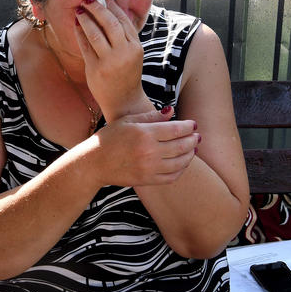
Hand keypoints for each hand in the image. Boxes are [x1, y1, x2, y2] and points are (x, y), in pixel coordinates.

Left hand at [73, 0, 147, 116]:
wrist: (124, 101)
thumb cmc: (127, 74)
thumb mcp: (132, 54)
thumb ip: (124, 36)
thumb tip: (111, 11)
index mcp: (136, 47)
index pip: (123, 21)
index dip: (113, 7)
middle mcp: (124, 53)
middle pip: (109, 24)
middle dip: (98, 9)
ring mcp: (109, 62)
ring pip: (95, 34)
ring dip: (86, 19)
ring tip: (80, 10)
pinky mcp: (95, 69)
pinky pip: (85, 47)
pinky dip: (79, 33)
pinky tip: (76, 25)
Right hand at [82, 107, 199, 187]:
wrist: (94, 163)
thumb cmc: (109, 138)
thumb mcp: (127, 121)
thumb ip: (151, 116)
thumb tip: (171, 111)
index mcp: (144, 133)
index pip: (177, 129)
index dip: (189, 126)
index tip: (193, 124)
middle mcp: (149, 151)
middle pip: (182, 145)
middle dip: (193, 140)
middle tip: (197, 136)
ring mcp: (149, 167)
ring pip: (180, 162)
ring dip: (190, 155)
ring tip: (193, 149)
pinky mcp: (147, 180)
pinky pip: (172, 176)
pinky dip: (181, 170)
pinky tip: (182, 163)